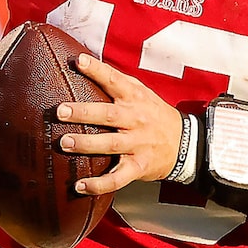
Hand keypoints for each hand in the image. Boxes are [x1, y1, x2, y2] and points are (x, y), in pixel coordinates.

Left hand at [59, 54, 183, 196]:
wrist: (186, 144)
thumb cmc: (155, 115)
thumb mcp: (142, 94)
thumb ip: (118, 83)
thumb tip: (84, 63)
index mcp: (135, 98)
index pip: (115, 81)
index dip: (97, 70)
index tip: (78, 61)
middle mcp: (136, 120)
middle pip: (108, 115)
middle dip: (84, 113)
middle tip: (60, 111)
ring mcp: (137, 144)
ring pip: (110, 144)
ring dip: (86, 144)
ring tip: (64, 143)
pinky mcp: (138, 167)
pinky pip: (117, 178)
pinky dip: (99, 184)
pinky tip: (80, 186)